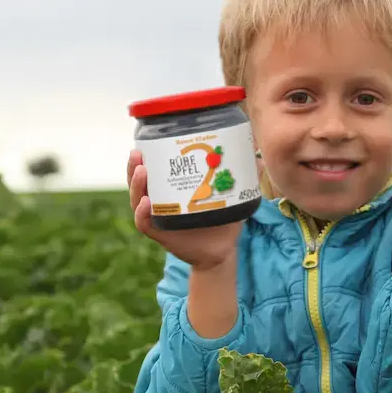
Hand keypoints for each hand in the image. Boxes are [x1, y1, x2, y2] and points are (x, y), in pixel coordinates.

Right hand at [127, 150, 242, 271]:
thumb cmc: (223, 220)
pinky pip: (145, 223)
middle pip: (138, 181)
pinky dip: (142, 213)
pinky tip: (146, 203)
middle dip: (134, 166)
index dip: (144, 155)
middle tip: (138, 153)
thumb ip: (242, 179)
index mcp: (171, 188)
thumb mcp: (230, 196)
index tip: (145, 141)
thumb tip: (257, 158)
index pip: (151, 168)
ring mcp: (158, 217)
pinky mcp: (160, 234)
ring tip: (142, 172)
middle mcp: (160, 200)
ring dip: (136, 185)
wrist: (222, 251)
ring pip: (137, 199)